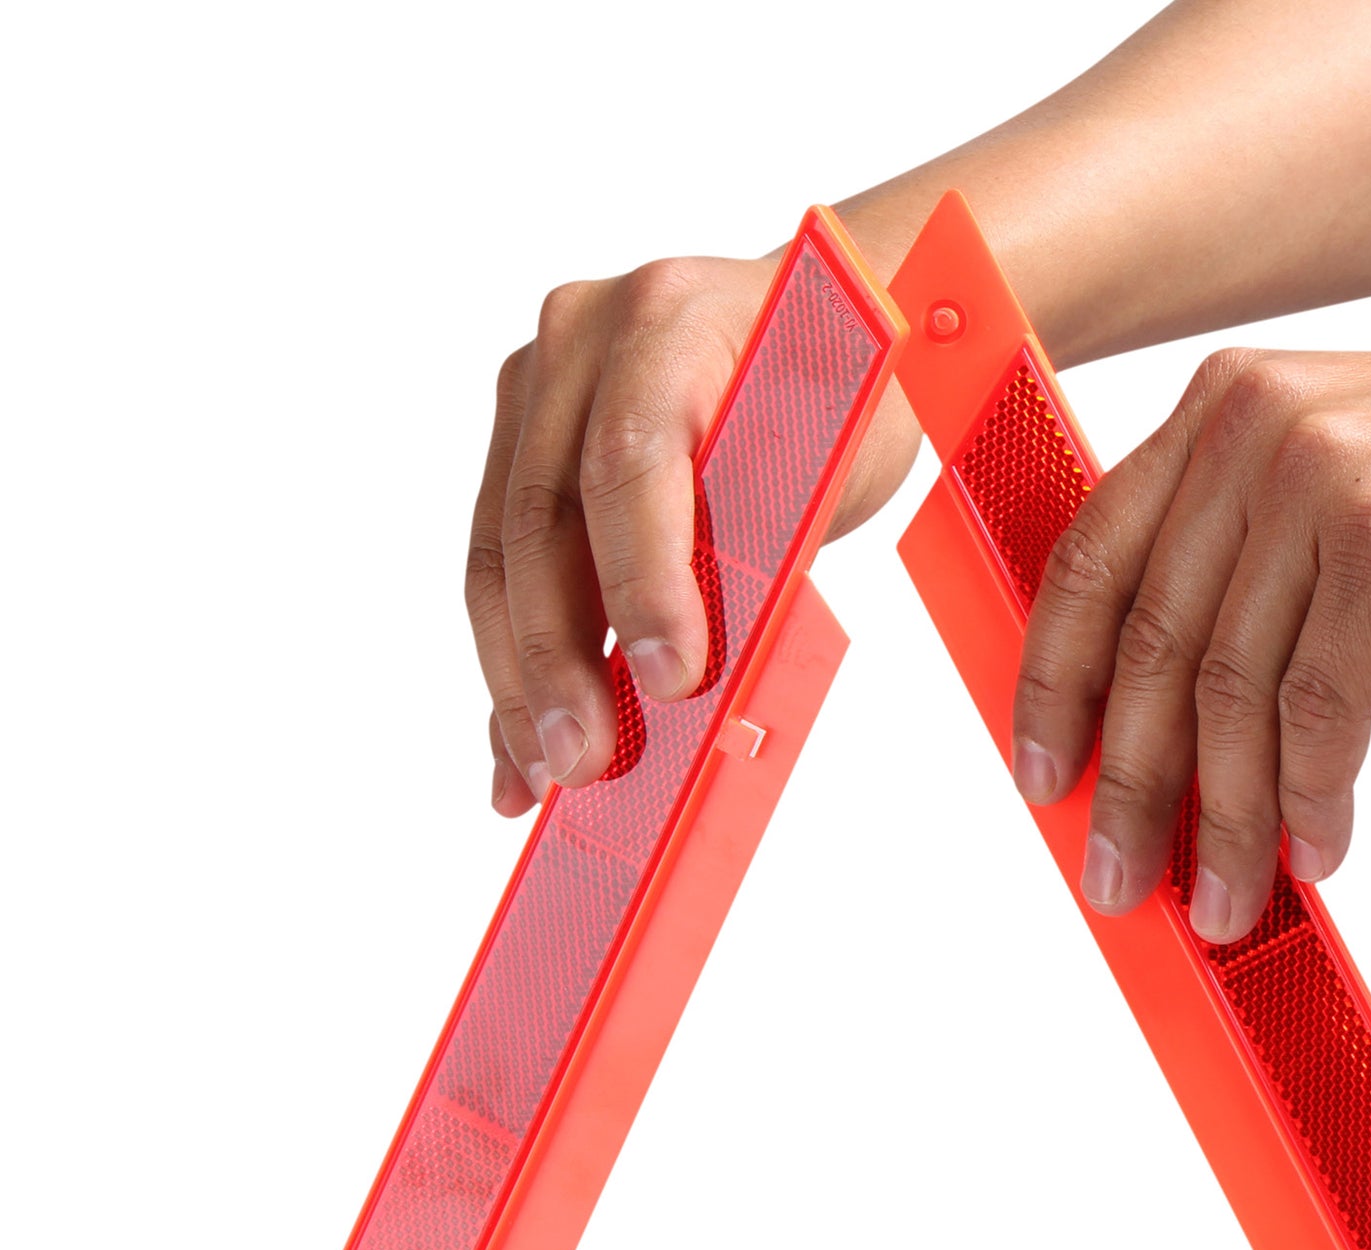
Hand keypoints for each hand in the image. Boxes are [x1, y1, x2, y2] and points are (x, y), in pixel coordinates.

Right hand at [467, 253, 918, 813]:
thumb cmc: (836, 395)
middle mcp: (582, 337)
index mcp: (671, 319)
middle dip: (558, 659)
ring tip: (541, 774)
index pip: (631, 461)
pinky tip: (511, 748)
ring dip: (516, 679)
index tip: (670, 680)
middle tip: (582, 761)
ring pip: (499, 551)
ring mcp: (538, 385)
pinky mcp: (518, 440)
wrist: (814, 322)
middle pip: (542, 517)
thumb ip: (764, 549)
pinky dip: (510, 663)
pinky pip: (499, 561)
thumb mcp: (830, 465)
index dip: (644, 579)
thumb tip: (697, 685)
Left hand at [1011, 338, 1370, 939]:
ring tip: (1225, 900)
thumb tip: (1161, 714)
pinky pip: (1319, 715)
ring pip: (1230, 698)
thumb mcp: (1347, 482)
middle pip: (1150, 649)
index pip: (1090, 563)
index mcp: (1223, 411)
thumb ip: (1247, 559)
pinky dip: (1311, 802)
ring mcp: (1325, 481)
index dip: (1051, 684)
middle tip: (1119, 877)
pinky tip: (1318, 849)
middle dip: (1130, 787)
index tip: (1041, 776)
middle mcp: (1256, 429)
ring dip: (1226, 823)